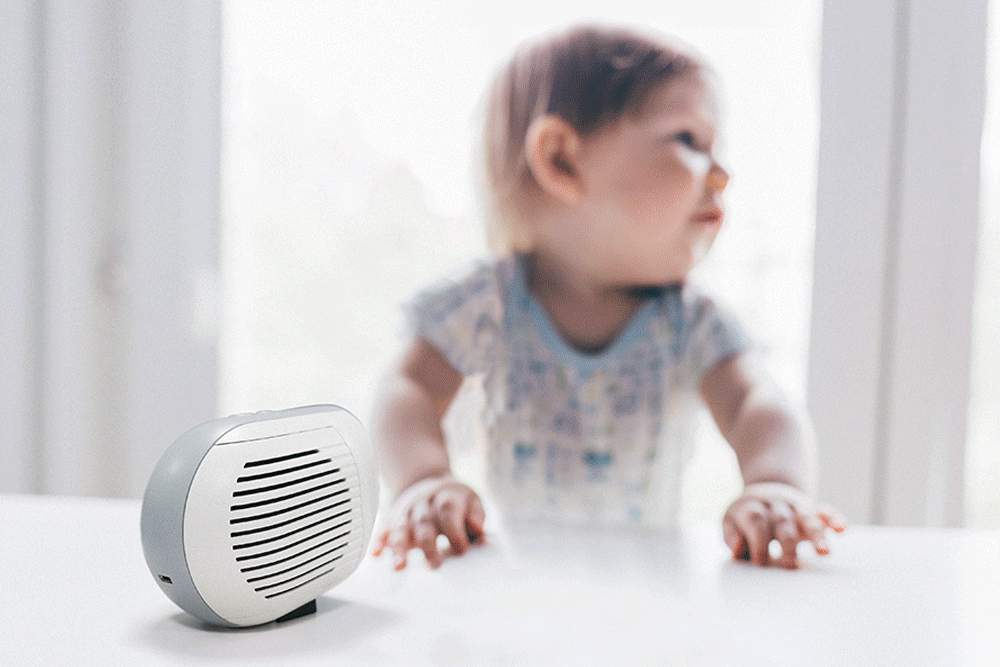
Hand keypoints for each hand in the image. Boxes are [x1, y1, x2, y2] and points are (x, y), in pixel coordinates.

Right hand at [372, 474, 484, 569]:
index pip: (448, 510)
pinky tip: (375, 554)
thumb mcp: (471, 500)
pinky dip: (378, 541)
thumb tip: (478, 530)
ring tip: (399, 566)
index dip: (454, 529)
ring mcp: (405, 511)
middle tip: (434, 565)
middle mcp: (423, 503)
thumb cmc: (453, 500)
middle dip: (428, 544)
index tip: (461, 549)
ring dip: (399, 547)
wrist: (425, 481)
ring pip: (401, 528)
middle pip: (424, 522)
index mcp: (446, 497)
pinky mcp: (391, 518)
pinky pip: (382, 529)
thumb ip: (476, 514)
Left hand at [722, 482, 846, 567]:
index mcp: (752, 506)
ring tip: (824, 552)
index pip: (756, 521)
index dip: (758, 541)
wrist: (766, 491)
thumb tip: (736, 550)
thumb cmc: (746, 516)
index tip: (760, 562)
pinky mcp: (812, 509)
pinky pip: (825, 511)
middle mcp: (776, 505)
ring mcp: (796, 506)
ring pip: (807, 518)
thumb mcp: (730, 521)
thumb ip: (731, 535)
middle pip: (782, 521)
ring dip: (816, 534)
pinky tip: (842, 529)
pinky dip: (834, 518)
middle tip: (789, 565)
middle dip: (787, 542)